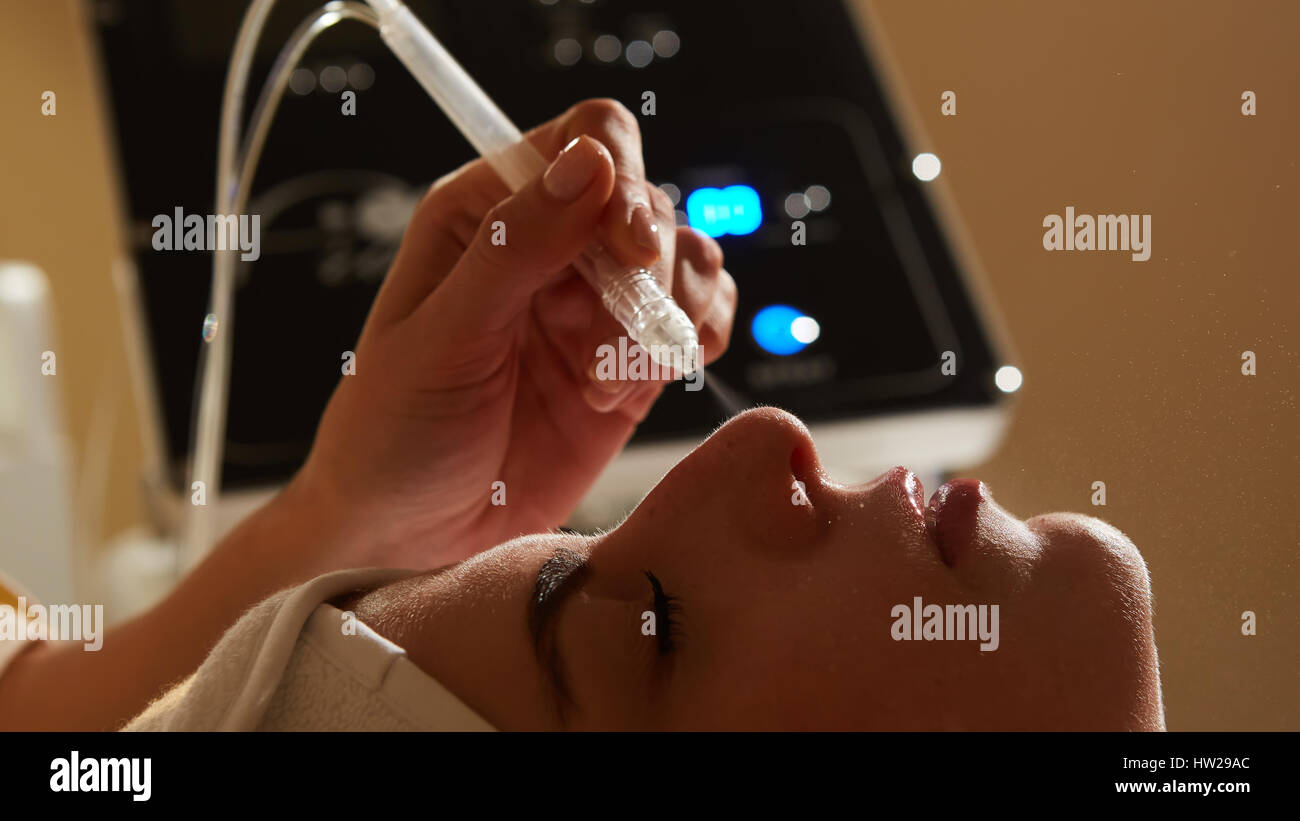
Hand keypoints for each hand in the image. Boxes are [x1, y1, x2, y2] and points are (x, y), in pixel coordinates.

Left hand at [295, 99, 736, 567]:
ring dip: (669, 316)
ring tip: (610, 379)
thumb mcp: (444, 336)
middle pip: (650, 204)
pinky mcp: (630, 362)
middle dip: (646, 275)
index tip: (630, 250)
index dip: (623, 182)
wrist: (411, 537)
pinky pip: (700, 320)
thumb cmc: (396, 432)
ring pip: (688, 259)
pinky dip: (695, 342)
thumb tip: (593, 160)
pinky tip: (643, 381)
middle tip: (608, 344)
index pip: (586, 140)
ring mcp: (596, 305)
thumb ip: (516, 247)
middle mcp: (550, 246)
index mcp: (486, 214)